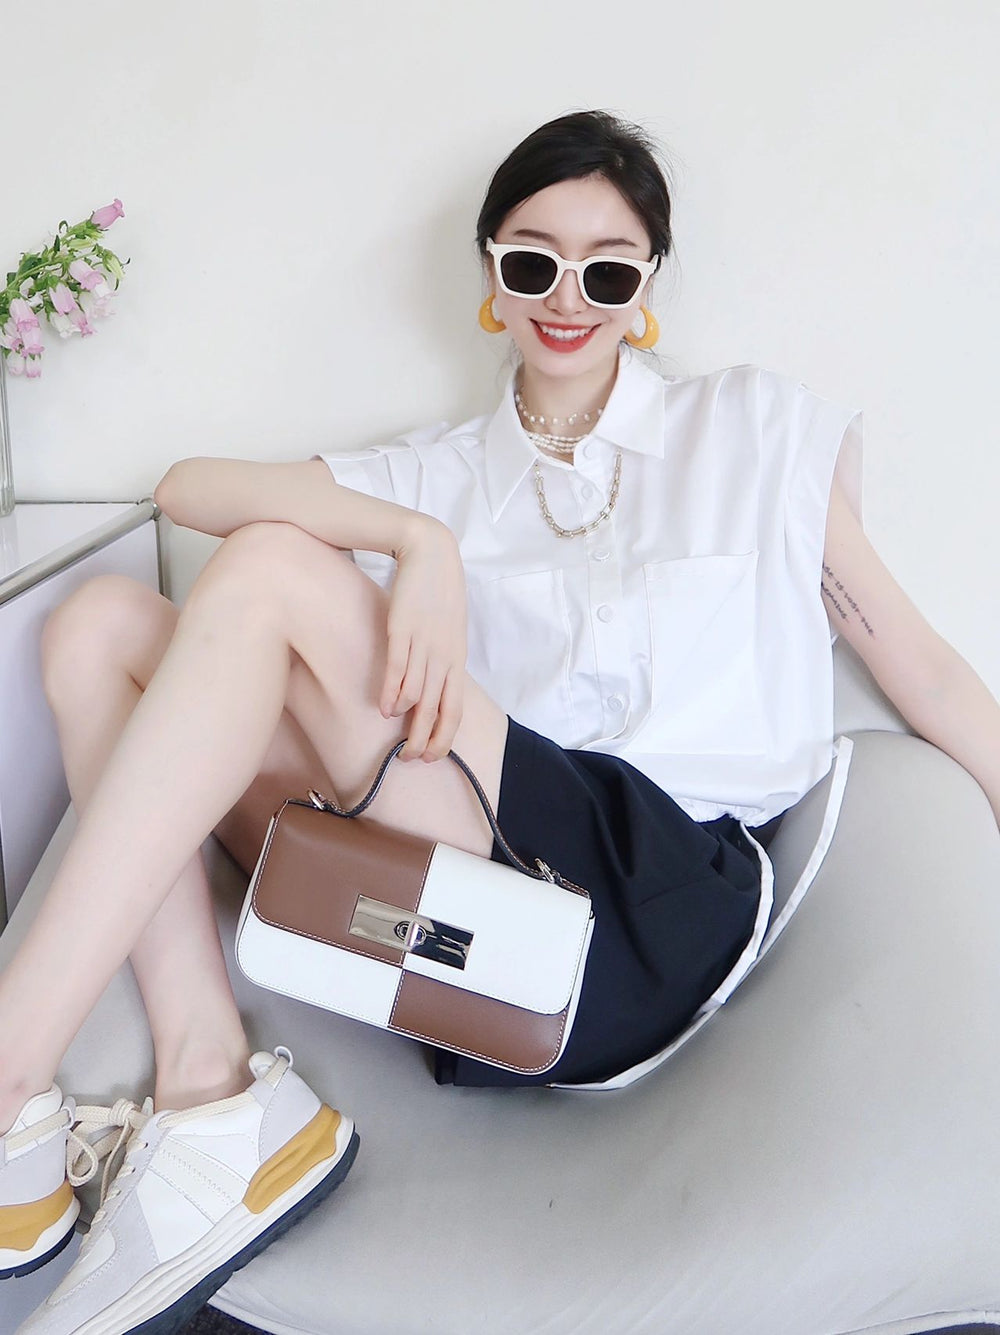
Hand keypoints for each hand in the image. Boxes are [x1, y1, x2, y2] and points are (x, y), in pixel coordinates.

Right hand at [379, 518, 466, 761]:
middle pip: (437, 709)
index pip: (455, 708)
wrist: (431, 554)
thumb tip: (431, 688)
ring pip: (417, 694)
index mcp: (456, 659)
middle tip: (410, 759)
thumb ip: (442, 660)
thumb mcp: (448, 631)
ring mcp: (425, 644)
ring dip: (406, 719)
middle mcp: (444, 656)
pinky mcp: (404, 630)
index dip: (444, 736)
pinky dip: (392, 692)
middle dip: (424, 739)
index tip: (432, 757)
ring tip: (393, 735)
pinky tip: (385, 708)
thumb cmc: (439, 594)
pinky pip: (398, 669)